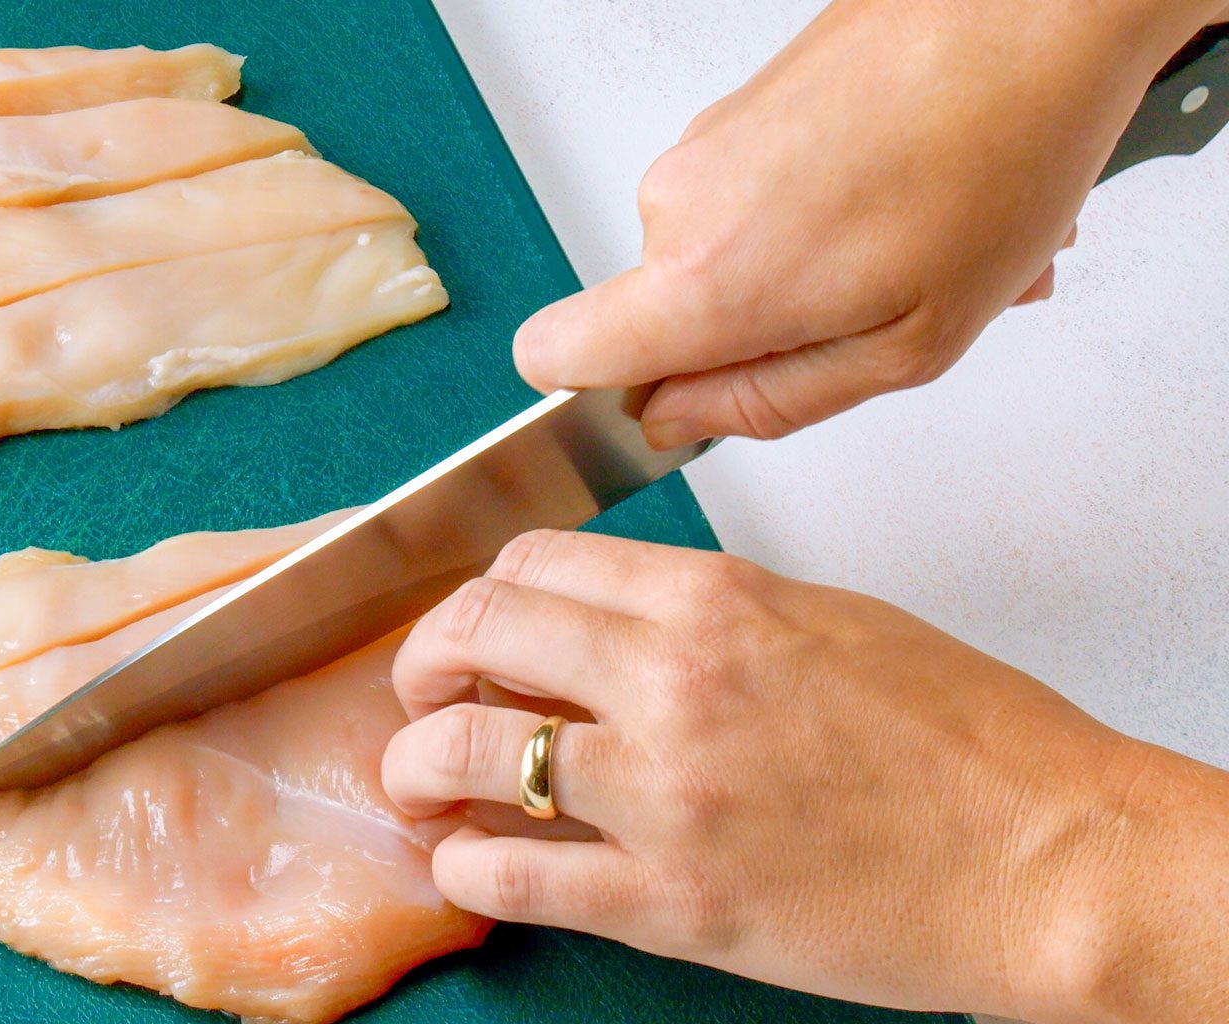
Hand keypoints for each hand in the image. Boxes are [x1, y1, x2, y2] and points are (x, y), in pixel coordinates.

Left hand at [381, 530, 1228, 1023]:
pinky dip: (461, 870)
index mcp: (715, 599)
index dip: (479, 600)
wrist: (1049, 857)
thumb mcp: (831, 623)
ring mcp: (662, 793)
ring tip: (419, 789)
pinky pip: (509, 878)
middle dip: (423, 667)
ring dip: (415, 769)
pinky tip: (465, 868)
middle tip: (420, 702)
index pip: (530, 564)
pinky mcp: (671, 901)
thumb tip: (610, 629)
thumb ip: (706, 615)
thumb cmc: (969, 744)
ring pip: (461, 755)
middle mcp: (670, 680)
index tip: (474, 636)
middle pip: (473, 635)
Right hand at [514, 0, 1223, 447]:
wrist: (1033, 11)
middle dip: (760, 331)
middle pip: (665, 316)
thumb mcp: (905, 346)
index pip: (553, 356)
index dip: (596, 394)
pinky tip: (915, 195)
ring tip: (920, 244)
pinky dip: (830, 214)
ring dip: (815, 270)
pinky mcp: (738, 108)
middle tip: (878, 308)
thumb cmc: (995, 156)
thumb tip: (676, 421)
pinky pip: (757, 197)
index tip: (671, 398)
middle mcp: (677, 205)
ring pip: (724, 255)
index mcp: (704, 281)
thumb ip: (767, 404)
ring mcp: (703, 146)